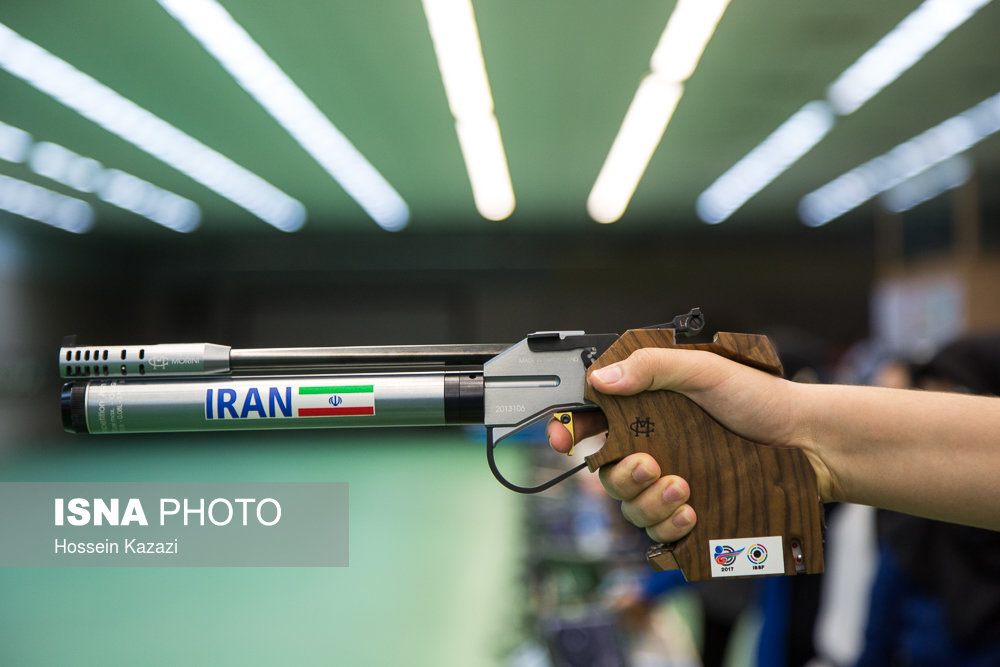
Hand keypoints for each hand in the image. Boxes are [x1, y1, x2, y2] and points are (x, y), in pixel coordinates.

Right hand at [548, 345, 813, 542]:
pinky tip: (691, 511)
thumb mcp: (704, 370)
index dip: (567, 430)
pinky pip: (657, 532)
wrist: (807, 444)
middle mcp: (651, 446)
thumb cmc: (760, 400)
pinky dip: (668, 525)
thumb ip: (651, 368)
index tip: (561, 439)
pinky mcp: (688, 514)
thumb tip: (602, 379)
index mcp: (646, 408)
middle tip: (651, 465)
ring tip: (683, 488)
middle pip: (604, 471)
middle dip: (621, 473)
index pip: (591, 420)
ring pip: (628, 505)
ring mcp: (668, 483)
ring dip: (648, 501)